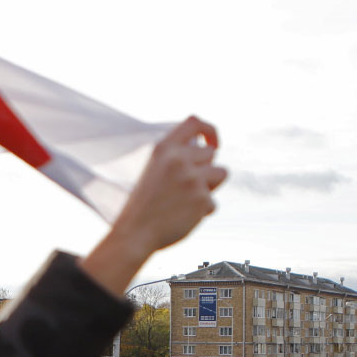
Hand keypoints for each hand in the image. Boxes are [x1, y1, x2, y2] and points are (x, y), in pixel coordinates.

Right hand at [81, 116, 227, 294]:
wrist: (135, 233)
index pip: (194, 123)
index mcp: (164, 148)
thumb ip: (176, 157)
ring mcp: (192, 178)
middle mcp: (179, 159)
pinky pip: (213, 202)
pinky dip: (201, 212)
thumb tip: (208, 150)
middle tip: (185, 188)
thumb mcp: (154, 169)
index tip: (213, 144)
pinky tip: (182, 217)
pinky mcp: (202, 199)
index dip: (209, 130)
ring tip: (188, 200)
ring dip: (210, 187)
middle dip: (205, 170)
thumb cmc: (143, 205)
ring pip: (221, 174)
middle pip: (211, 154)